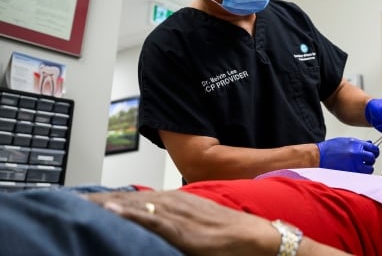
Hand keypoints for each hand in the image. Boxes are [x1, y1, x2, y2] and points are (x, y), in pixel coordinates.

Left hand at [87, 190, 279, 255]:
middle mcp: (175, 203)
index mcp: (176, 202)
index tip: (85, 199)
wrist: (256, 237)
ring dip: (108, 203)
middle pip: (130, 198)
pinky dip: (131, 214)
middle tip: (71, 199)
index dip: (109, 198)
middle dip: (101, 199)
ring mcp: (179, 215)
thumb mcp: (197, 223)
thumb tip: (153, 225)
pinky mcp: (184, 230)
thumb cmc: (228, 234)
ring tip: (81, 203)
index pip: (135, 197)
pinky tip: (112, 211)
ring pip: (136, 205)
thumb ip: (175, 222)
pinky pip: (154, 220)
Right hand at [317, 137, 379, 173]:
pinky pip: (361, 175)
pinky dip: (360, 173)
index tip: (372, 153)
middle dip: (370, 160)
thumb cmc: (331, 148)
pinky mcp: (350, 173)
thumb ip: (359, 143)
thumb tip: (370, 144)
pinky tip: (354, 170)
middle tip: (365, 161)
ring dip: (366, 168)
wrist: (319, 156)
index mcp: (356, 144)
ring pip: (369, 169)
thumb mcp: (346, 141)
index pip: (373, 148)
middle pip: (372, 158)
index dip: (374, 151)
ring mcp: (354, 164)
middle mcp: (357, 154)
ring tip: (360, 166)